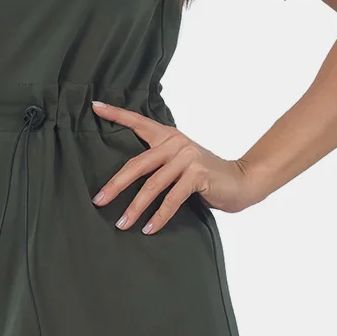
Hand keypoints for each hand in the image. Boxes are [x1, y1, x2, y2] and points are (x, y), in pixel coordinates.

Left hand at [89, 100, 255, 230]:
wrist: (241, 181)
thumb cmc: (206, 177)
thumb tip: (124, 179)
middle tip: (99, 200)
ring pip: (152, 185)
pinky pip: (172, 199)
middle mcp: (176, 143)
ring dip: (135, 207)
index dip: (116, 114)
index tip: (95, 107)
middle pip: (137, 164)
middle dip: (115, 184)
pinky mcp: (197, 175)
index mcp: (168, 136)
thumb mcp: (180, 163)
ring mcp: (187, 158)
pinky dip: (159, 216)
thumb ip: (158, 163)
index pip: (138, 122)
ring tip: (122, 223)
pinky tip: (149, 228)